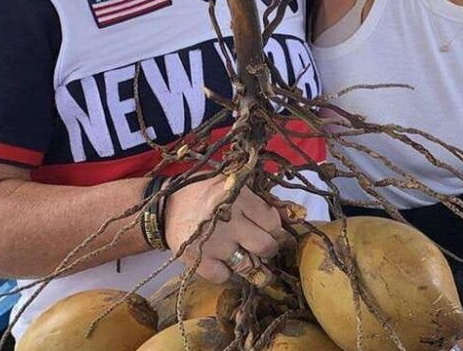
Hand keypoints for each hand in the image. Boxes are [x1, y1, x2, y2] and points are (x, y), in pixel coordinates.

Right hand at [164, 178, 289, 285]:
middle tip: (265, 247)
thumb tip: (296, 215)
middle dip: (269, 249)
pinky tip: (226, 261)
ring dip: (254, 265)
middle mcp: (227, 219)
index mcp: (238, 196)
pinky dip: (228, 272)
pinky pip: (225, 277)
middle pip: (265, 245)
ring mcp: (213, 243)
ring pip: (248, 265)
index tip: (273, 230)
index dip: (276, 228)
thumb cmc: (206, 194)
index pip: (272, 221)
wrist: (166, 208)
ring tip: (252, 258)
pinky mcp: (198, 261)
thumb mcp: (235, 186)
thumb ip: (264, 200)